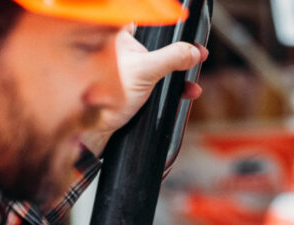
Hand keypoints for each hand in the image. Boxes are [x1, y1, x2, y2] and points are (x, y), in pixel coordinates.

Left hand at [82, 28, 208, 155]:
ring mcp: (129, 70)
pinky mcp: (134, 88)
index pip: (147, 24)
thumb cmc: (103, 97)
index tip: (188, 40)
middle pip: (158, 46)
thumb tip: (193, 52)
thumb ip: (171, 58)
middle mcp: (123, 51)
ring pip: (160, 66)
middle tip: (197, 57)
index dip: (169, 30)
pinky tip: (185, 93)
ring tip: (191, 85)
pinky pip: (158, 83)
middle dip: (179, 56)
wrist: (96, 130)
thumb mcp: (144, 72)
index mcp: (118, 37)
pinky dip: (172, 89)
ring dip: (179, 75)